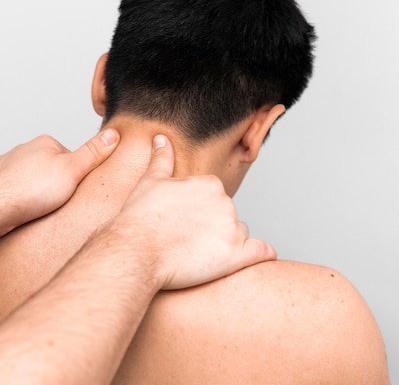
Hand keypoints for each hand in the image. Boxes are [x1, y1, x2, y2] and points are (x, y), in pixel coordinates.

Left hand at [0, 129, 119, 224]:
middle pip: (51, 169)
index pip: (71, 158)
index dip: (76, 177)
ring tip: (40, 209)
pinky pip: (15, 192)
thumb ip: (93, 152)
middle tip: (58, 202)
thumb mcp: (74, 170)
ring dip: (37, 194)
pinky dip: (20, 201)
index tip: (75, 190)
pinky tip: (23, 212)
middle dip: (55, 185)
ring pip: (31, 181)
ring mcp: (7, 166)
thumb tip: (113, 134)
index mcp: (45, 143)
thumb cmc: (33, 190)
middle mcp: (24, 150)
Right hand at [114, 135, 276, 289]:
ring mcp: (232, 228)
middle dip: (211, 228)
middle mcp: (226, 202)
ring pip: (238, 235)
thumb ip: (162, 159)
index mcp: (210, 184)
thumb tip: (161, 139)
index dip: (199, 214)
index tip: (183, 224)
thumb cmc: (139, 218)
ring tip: (197, 255)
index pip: (214, 199)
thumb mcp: (150, 182)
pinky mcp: (237, 255)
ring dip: (225, 244)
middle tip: (185, 241)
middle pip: (226, 217)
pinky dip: (261, 254)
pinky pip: (262, 252)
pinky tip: (250, 258)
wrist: (136, 251)